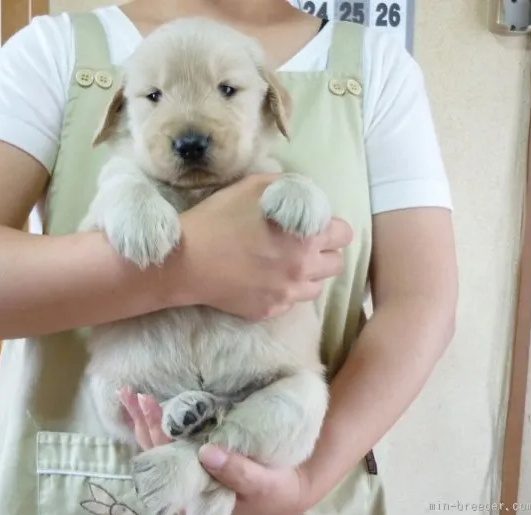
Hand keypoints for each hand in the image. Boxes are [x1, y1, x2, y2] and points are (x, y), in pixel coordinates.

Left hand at [119, 389, 314, 514]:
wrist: (286, 489)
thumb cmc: (276, 489)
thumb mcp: (262, 483)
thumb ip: (237, 471)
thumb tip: (207, 452)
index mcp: (195, 497)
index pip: (167, 465)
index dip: (156, 433)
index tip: (149, 404)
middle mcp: (186, 485)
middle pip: (156, 452)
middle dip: (143, 421)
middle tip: (131, 391)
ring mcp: (188, 470)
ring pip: (157, 445)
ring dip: (142, 420)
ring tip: (128, 393)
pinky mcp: (194, 456)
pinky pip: (171, 438)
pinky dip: (157, 419)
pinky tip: (145, 403)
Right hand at [173, 173, 352, 320]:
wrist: (186, 260)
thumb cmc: (219, 218)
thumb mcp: (255, 186)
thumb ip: (290, 188)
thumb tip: (305, 195)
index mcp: (307, 234)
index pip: (344, 234)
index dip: (330, 227)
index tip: (314, 225)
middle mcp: (304, 267)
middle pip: (336, 264)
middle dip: (323, 252)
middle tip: (300, 245)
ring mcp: (287, 294)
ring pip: (316, 288)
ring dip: (307, 275)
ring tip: (284, 264)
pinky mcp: (269, 311)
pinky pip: (289, 303)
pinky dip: (283, 291)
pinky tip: (263, 280)